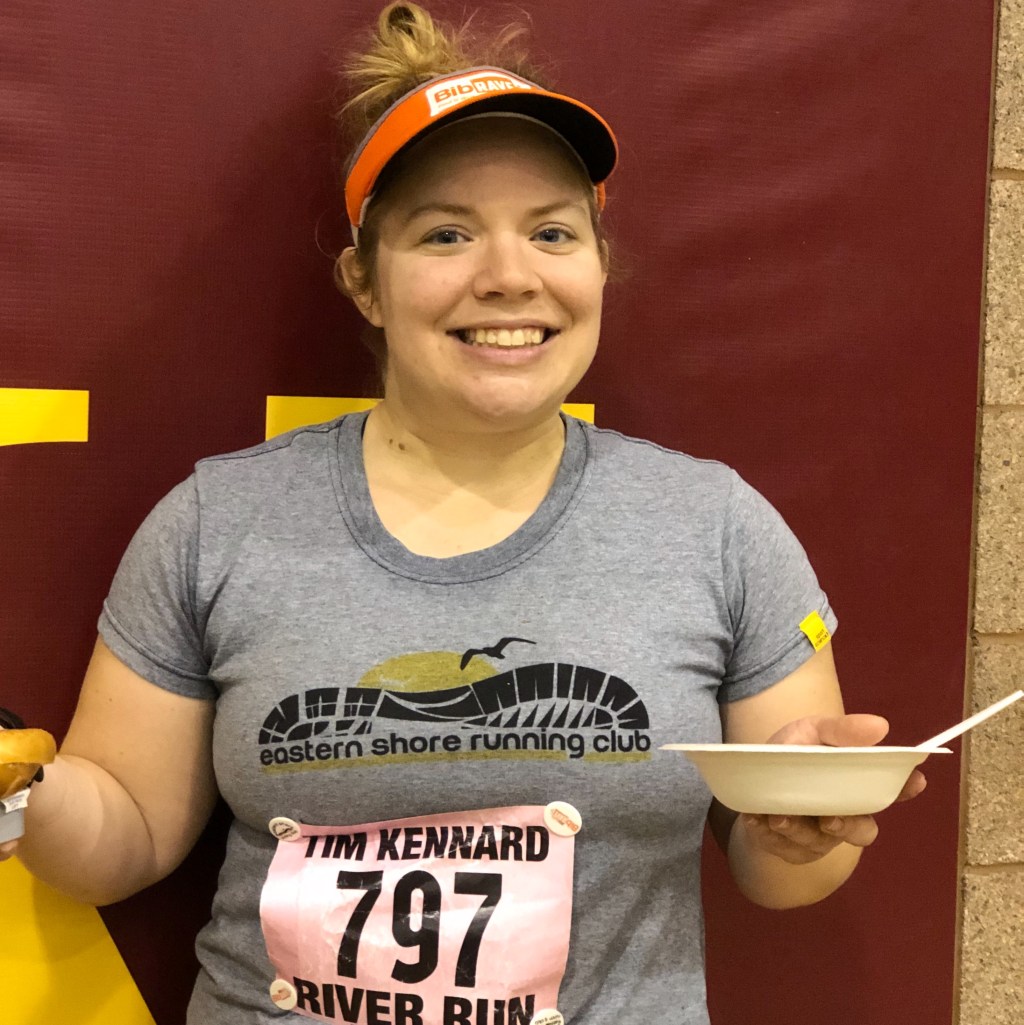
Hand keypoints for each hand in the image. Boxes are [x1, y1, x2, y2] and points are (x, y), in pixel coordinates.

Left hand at [739, 713, 926, 864]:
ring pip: (817, 843)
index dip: (903, 789)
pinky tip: (756, 821)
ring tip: (778, 816)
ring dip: (798, 830)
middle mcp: (843, 816)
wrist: (751, 775)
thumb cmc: (791, 752)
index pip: (889, 792)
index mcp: (856, 787)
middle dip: (847, 827)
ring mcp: (817, 836)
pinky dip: (768, 834)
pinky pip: (782, 847)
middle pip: (861, 831)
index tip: (915, 779)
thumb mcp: (812, 732)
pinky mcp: (788, 847)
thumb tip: (880, 726)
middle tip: (829, 818)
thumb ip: (840, 731)